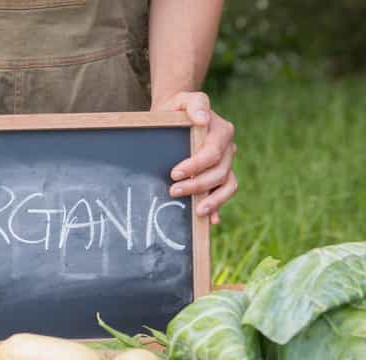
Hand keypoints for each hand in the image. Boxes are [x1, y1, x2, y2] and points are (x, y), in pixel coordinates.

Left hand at [154, 92, 237, 224]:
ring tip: (197, 212)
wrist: (175, 117)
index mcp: (221, 131)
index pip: (212, 153)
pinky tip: (211, 220)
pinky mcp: (218, 176)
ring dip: (213, 200)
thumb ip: (195, 102)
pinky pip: (224, 193)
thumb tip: (202, 119)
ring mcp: (225, 164)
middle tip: (173, 191)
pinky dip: (218, 207)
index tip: (175, 173)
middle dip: (198, 185)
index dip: (196, 165)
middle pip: (219, 172)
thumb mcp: (183, 99)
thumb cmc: (178, 108)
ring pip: (227, 185)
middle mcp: (227, 149)